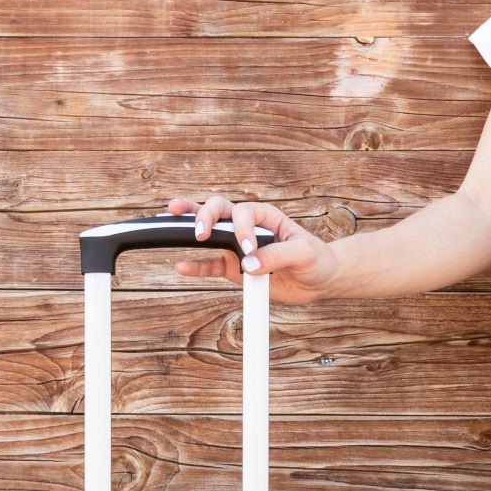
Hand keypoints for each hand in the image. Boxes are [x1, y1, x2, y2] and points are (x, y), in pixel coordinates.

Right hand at [166, 195, 343, 305]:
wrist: (319, 280)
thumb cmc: (316, 259)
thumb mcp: (304, 253)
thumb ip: (277, 255)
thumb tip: (248, 264)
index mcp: (265, 216)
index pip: (244, 212)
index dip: (242, 228)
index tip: (248, 249)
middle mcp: (247, 227)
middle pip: (219, 210)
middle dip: (205, 215)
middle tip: (200, 232)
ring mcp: (238, 248)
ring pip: (210, 232)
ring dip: (191, 226)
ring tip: (172, 221)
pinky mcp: (234, 269)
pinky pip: (210, 266)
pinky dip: (196, 267)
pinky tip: (181, 266)